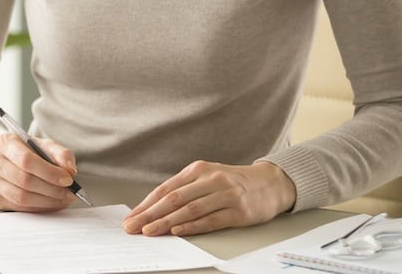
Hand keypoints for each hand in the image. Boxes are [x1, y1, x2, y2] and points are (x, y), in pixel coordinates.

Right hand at [0, 132, 78, 211]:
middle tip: (70, 192)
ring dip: (47, 201)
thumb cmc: (27, 152)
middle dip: (52, 189)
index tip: (68, 179)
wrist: (5, 159)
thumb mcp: (44, 146)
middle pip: (24, 180)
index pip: (26, 160)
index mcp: (5, 143)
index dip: (49, 172)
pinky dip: (39, 208)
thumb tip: (70, 171)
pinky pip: (19, 208)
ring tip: (64, 199)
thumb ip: (60, 154)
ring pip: (21, 197)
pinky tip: (52, 203)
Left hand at [122, 161, 296, 236]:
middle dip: (150, 214)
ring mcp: (226, 195)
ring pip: (190, 209)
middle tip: (134, 226)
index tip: (131, 217)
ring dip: (167, 222)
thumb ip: (184, 190)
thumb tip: (154, 209)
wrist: (270, 183)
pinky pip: (211, 219)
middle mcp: (210, 179)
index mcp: (198, 170)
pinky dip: (193, 226)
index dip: (146, 204)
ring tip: (150, 231)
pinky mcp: (239, 211)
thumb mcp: (207, 178)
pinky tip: (178, 231)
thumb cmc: (232, 182)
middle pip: (174, 199)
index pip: (165, 189)